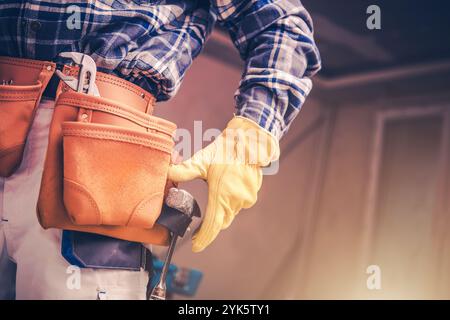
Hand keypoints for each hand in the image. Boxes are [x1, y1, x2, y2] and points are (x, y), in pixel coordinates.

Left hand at [168, 116, 279, 251]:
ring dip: (221, 211)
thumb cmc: (225, 150)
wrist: (250, 142)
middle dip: (210, 225)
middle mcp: (235, 201)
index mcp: (221, 195)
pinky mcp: (251, 195)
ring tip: (213, 200)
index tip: (196, 246)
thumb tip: (167, 172)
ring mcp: (245, 199)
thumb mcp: (203, 160)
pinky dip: (230, 203)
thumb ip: (185, 170)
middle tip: (197, 228)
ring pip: (229, 213)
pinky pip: (238, 205)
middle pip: (220, 221)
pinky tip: (226, 190)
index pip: (212, 225)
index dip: (204, 238)